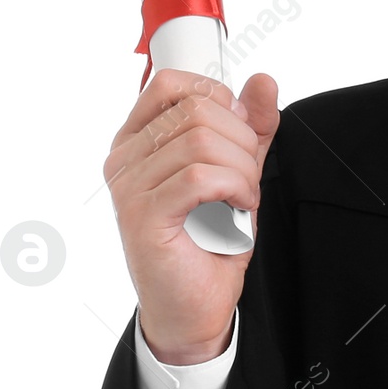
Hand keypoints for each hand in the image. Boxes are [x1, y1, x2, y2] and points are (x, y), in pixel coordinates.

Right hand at [102, 68, 280, 363]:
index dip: (218, 98)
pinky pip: (201, 177)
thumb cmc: (209, 239)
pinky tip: (237, 210)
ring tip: (241, 198)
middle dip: (241, 141)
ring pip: (202, 142)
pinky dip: (234, 189)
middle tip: (246, 177)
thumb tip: (263, 82)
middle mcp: (125, 157)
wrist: (194, 306)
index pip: (172, 83)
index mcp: (138, 140)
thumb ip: (252, 127)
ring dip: (242, 170)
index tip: (239, 132)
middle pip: (197, 110)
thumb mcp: (239, 171)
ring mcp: (129, 186)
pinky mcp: (143, 215)